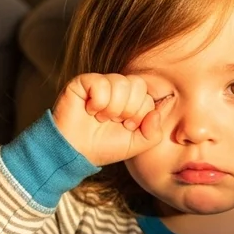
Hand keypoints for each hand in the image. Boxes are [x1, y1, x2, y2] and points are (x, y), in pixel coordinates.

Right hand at [52, 73, 167, 166]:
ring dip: (113, 107)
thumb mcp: (136, 145)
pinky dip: (98, 102)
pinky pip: (101, 83)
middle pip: (138, 85)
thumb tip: (158, 111)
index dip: (140, 114)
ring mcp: (101, 83)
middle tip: (115, 121)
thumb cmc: (104, 147)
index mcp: (132, 101)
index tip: (127, 127)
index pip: (148, 96)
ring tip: (101, 118)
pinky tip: (90, 111)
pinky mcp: (84, 82)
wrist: (75, 152)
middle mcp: (117, 89)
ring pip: (121, 83)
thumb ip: (154, 132)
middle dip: (129, 109)